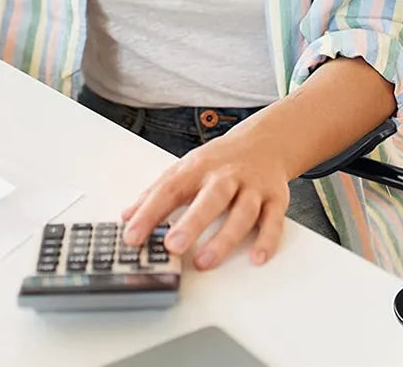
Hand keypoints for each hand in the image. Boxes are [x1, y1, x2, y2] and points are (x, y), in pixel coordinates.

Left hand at [120, 117, 290, 270]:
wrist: (264, 142)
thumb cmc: (219, 160)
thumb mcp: (185, 168)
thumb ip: (156, 192)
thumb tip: (127, 215)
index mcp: (198, 167)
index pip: (171, 189)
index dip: (150, 212)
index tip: (132, 235)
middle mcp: (226, 176)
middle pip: (211, 198)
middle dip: (192, 222)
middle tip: (172, 246)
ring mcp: (252, 187)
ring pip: (242, 212)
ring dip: (224, 237)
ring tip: (205, 260)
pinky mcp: (275, 199)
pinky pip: (273, 220)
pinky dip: (267, 239)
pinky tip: (256, 257)